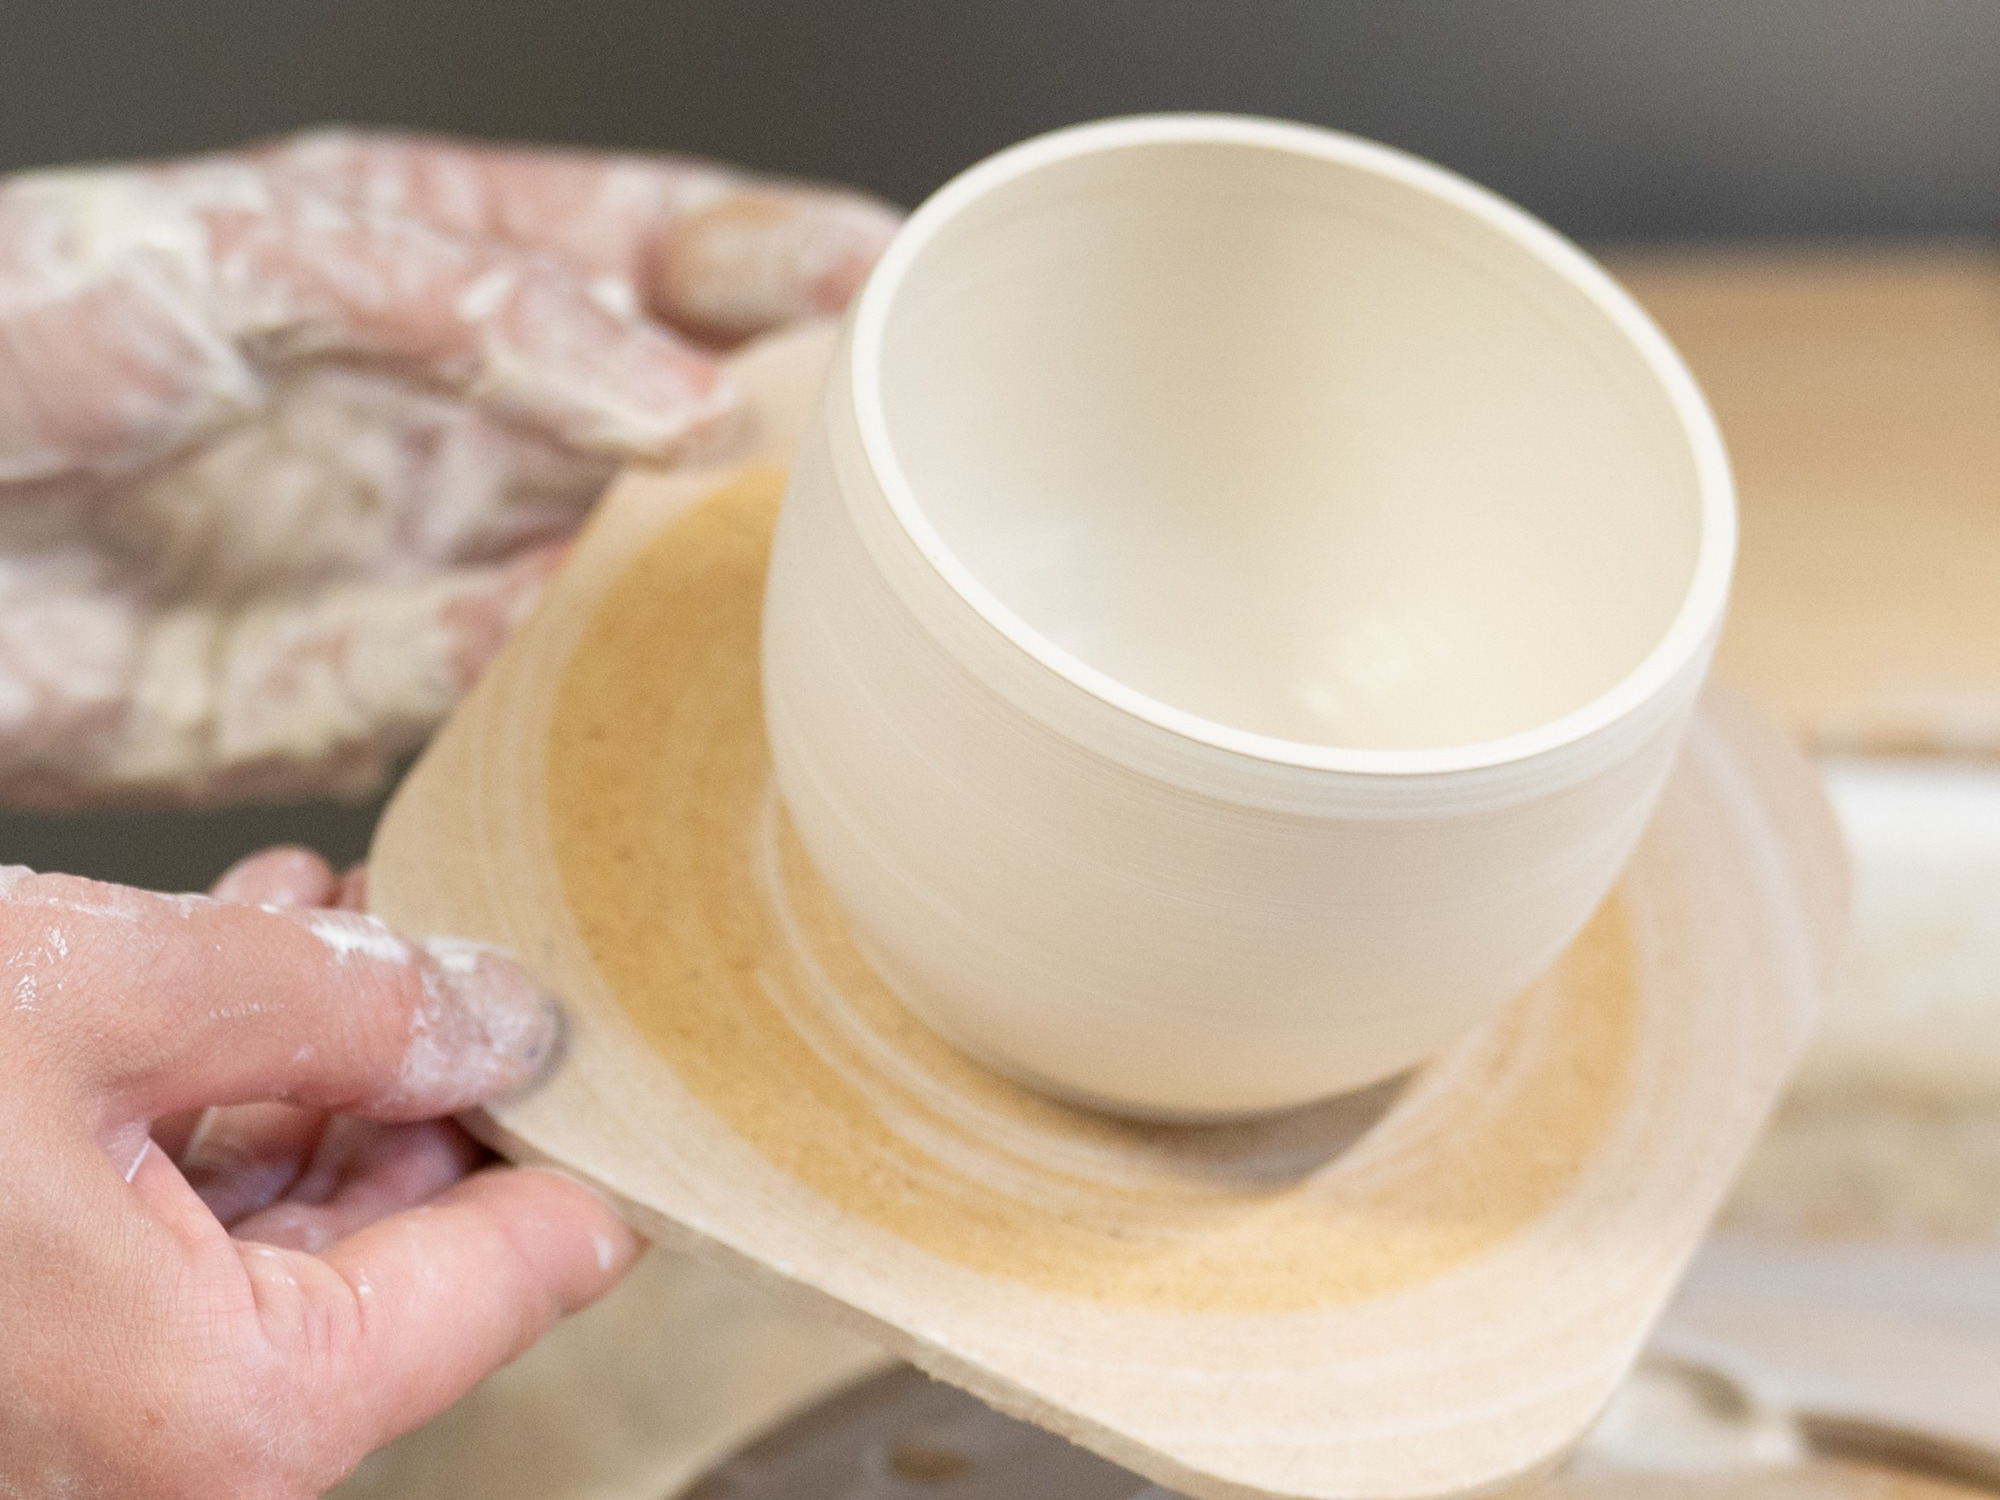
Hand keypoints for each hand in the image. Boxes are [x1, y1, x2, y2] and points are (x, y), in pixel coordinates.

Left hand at [0, 130, 897, 806]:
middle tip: (922, 453)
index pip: (657, 246)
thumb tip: (686, 404)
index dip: (789, 257)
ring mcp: (430, 550)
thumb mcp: (274, 251)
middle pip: (676, 412)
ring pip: (635, 563)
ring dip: (735, 575)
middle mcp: (457, 409)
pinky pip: (541, 689)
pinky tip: (715, 691)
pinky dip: (626, 694)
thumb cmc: (28, 324)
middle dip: (801, 426)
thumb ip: (493, 316)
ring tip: (863, 584)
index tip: (911, 280)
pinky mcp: (380, 687)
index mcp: (437, 260)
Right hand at [0, 846, 639, 1496]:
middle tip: (467, 926)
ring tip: (348, 913)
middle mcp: (178, 1450)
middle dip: (442, 1060)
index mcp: (235, 1413)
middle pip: (413, 1239)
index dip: (587, 1118)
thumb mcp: (97, 1002)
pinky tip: (244, 962)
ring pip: (293, 1222)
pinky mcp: (43, 1349)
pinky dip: (221, 1097)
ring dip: (329, 1055)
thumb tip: (497, 1012)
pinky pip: (180, 1230)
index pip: (528, 1262)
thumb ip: (336, 1003)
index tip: (621, 1018)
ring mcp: (104, 1409)